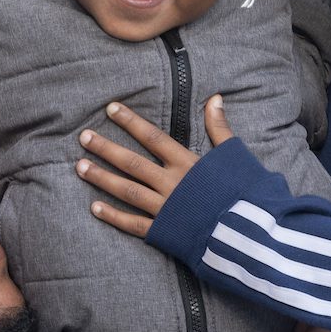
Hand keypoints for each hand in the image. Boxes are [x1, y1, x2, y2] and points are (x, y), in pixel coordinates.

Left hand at [76, 98, 236, 237]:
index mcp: (187, 164)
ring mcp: (165, 209)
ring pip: (126, 191)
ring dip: (101, 178)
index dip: (131, 121)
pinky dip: (113, 216)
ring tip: (79, 167)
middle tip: (83, 138)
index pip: (153, 137)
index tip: (110, 108)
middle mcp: (171, 184)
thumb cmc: (246, 192)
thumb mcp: (235, 155)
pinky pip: (134, 224)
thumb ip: (220, 128)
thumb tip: (214, 98)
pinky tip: (94, 208)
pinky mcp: (164, 232)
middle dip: (105, 149)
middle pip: (132, 163)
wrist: (250, 233)